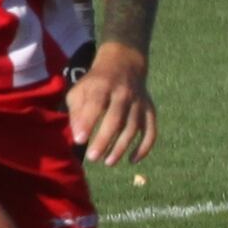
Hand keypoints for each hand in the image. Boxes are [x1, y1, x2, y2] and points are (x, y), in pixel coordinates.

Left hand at [66, 44, 157, 167]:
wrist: (124, 64)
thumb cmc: (96, 83)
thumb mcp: (80, 90)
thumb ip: (77, 112)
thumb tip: (78, 137)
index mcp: (103, 85)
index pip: (96, 104)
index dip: (88, 122)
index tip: (79, 140)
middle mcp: (124, 93)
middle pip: (117, 118)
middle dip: (104, 140)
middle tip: (92, 158)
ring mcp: (140, 102)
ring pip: (133, 128)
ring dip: (121, 147)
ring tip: (108, 162)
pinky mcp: (150, 110)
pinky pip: (151, 131)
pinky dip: (144, 147)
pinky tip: (132, 160)